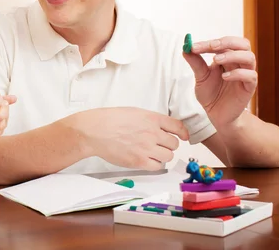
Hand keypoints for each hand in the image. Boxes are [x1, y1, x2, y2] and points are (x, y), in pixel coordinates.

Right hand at [67, 107, 189, 169]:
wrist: (95, 131)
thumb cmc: (109, 120)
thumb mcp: (133, 112)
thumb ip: (149, 120)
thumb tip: (159, 128)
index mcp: (151, 118)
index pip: (177, 126)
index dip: (183, 133)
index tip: (183, 136)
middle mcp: (152, 133)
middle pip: (174, 143)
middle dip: (168, 145)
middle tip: (160, 145)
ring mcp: (147, 148)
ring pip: (168, 156)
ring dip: (162, 155)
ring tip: (152, 153)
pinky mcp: (140, 161)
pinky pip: (157, 166)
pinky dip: (154, 164)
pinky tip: (146, 159)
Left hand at [184, 36, 256, 127]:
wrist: (217, 114)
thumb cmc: (211, 93)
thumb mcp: (200, 76)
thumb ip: (195, 62)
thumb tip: (185, 47)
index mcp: (228, 57)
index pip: (224, 43)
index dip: (209, 42)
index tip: (193, 46)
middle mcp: (239, 63)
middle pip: (243, 44)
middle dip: (227, 42)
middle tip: (211, 47)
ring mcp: (246, 74)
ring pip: (249, 57)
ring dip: (232, 55)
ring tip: (216, 60)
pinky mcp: (249, 87)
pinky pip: (251, 76)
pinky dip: (238, 74)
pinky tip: (225, 77)